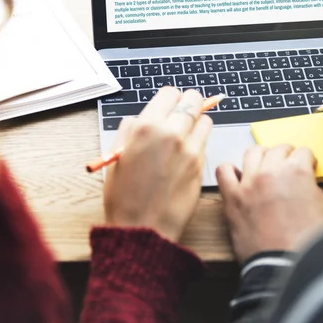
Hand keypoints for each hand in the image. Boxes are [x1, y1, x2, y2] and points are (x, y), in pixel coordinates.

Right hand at [104, 87, 212, 241]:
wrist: (143, 229)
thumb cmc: (124, 196)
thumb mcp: (116, 157)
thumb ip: (129, 131)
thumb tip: (141, 119)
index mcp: (146, 127)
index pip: (170, 93)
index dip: (169, 99)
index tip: (168, 105)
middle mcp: (171, 133)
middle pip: (193, 100)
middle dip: (188, 104)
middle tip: (182, 113)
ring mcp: (190, 148)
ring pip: (205, 119)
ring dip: (197, 122)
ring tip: (185, 134)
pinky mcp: (201, 164)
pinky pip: (206, 141)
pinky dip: (200, 141)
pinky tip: (187, 152)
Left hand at [216, 145, 322, 261]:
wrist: (284, 267)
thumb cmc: (306, 245)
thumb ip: (313, 190)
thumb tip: (306, 186)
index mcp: (297, 172)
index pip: (303, 152)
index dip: (306, 160)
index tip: (305, 166)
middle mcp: (271, 171)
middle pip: (278, 148)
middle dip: (286, 155)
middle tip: (287, 166)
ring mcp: (249, 183)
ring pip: (252, 152)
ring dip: (261, 157)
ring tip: (264, 167)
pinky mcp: (232, 198)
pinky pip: (223, 171)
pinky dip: (230, 171)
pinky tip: (238, 178)